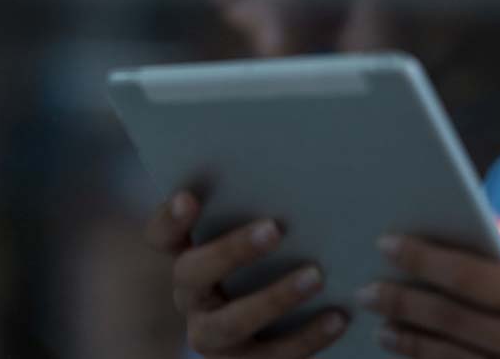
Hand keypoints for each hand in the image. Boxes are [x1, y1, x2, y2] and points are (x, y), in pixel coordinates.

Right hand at [143, 189, 349, 357]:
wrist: (268, 331)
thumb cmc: (268, 262)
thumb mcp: (253, 234)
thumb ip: (252, 207)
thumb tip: (296, 159)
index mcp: (185, 257)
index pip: (160, 235)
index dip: (169, 218)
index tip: (189, 197)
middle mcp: (191, 298)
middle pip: (192, 273)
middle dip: (231, 250)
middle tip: (274, 228)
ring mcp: (213, 337)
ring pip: (230, 322)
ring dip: (273, 298)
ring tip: (315, 275)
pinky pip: (273, 357)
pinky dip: (308, 337)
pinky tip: (339, 317)